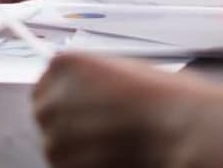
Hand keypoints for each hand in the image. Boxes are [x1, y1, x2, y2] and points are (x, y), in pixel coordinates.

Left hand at [34, 52, 222, 167]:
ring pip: (55, 143)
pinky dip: (84, 163)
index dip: (68, 97)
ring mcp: (52, 134)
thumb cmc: (160, 97)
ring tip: (113, 141)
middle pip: (46, 112)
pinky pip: (67, 164)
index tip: (85, 105)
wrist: (176, 129)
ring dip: (77, 145)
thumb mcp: (121, 71)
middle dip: (68, 121)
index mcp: (64, 65)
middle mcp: (51, 97)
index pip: (47, 83)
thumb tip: (80, 94)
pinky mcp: (62, 164)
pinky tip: (112, 154)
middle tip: (102, 126)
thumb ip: (90, 81)